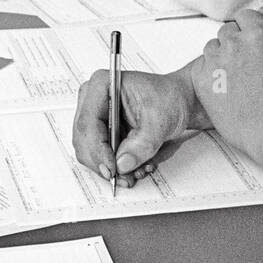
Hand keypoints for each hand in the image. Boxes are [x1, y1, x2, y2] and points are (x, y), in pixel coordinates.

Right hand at [73, 68, 194, 186]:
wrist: (179, 101)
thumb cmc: (169, 98)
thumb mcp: (160, 121)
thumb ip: (141, 144)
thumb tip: (123, 164)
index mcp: (102, 85)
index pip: (87, 123)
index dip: (97, 150)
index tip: (112, 168)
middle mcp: (93, 99)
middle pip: (83, 140)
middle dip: (103, 163)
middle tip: (123, 177)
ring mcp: (95, 115)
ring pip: (89, 151)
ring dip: (111, 166)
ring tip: (134, 171)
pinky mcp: (102, 130)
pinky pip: (100, 154)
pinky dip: (116, 164)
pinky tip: (134, 164)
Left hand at [189, 9, 262, 159]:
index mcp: (259, 32)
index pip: (244, 17)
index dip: (249, 32)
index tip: (253, 48)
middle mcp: (234, 42)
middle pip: (227, 32)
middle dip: (236, 44)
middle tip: (247, 68)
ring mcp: (215, 60)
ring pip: (212, 48)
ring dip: (221, 58)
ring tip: (237, 81)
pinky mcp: (202, 79)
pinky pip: (201, 66)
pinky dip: (210, 75)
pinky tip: (225, 89)